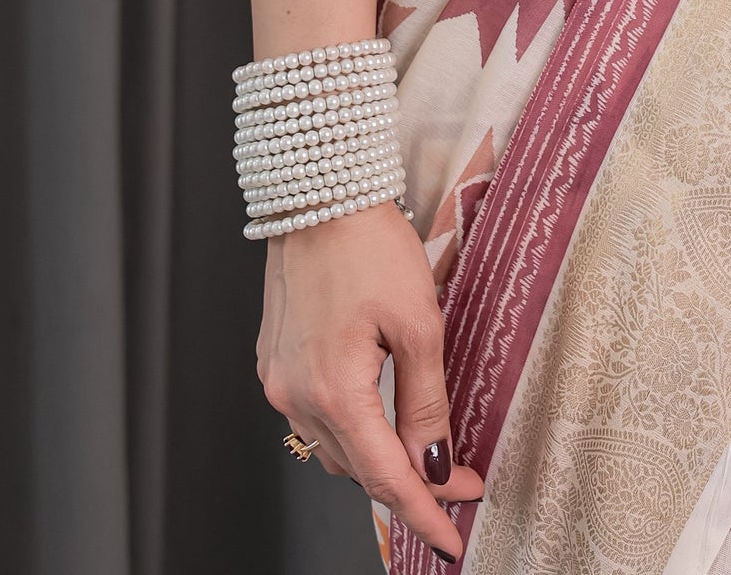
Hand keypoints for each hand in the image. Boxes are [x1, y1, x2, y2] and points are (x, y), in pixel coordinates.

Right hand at [257, 201, 483, 558]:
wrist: (318, 194)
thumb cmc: (369, 246)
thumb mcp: (418, 322)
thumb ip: (425, 400)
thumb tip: (433, 463)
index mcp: (333, 392)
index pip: (386, 477)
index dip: (424, 512)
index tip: (453, 537)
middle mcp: (295, 397)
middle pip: (358, 467)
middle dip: (409, 484)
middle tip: (457, 485)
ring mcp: (278, 381)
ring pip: (334, 446)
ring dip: (377, 459)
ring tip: (423, 458)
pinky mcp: (274, 362)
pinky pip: (315, 416)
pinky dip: (350, 429)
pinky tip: (378, 421)